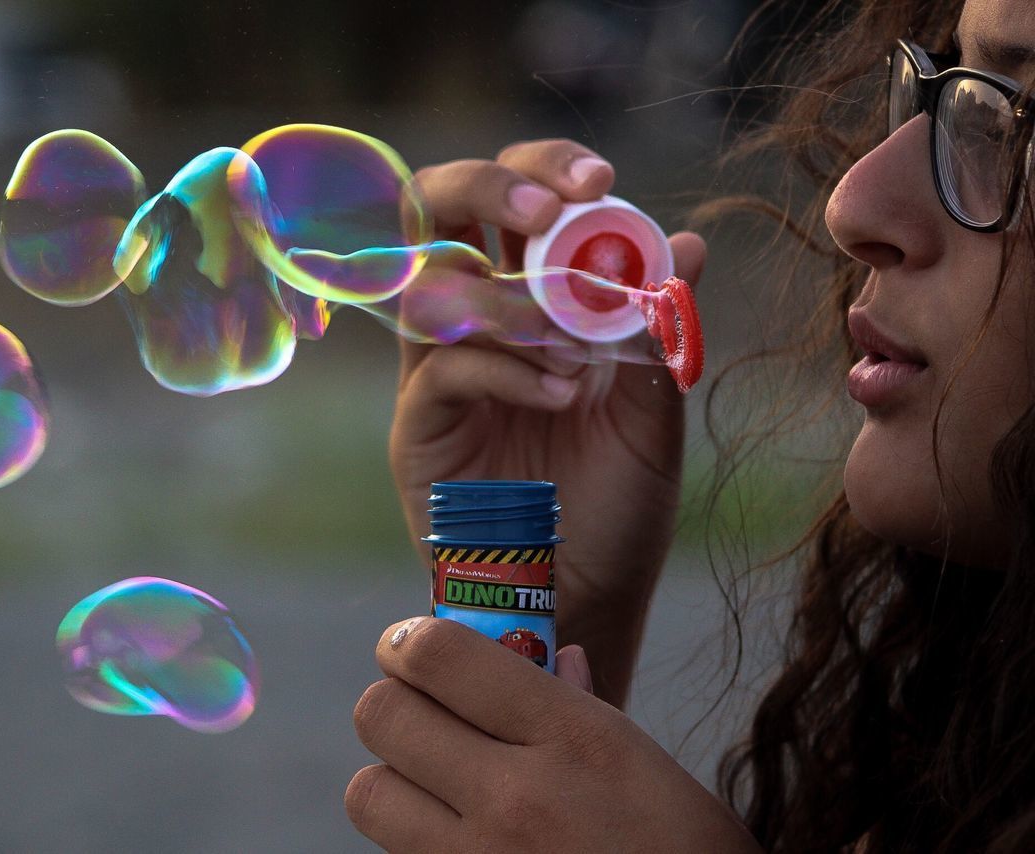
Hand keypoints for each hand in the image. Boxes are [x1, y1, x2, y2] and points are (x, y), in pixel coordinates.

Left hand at [346, 618, 760, 853]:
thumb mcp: (647, 765)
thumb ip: (583, 706)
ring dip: (392, 780)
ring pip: (368, 792)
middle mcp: (516, 796)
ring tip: (431, 785)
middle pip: (381, 715)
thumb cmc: (686, 850)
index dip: (407, 642)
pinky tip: (456, 838)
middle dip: (394, 703)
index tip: (410, 648)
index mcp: (572, 738)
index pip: (438, 656)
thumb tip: (553, 654)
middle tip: (421, 713)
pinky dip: (413, 840)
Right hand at [390, 139, 706, 702]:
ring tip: (576, 345)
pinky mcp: (419, 426)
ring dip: (509, 298)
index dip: (543, 170)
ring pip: (433, 285)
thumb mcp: (652, 410)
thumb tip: (687, 243)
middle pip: (436, 210)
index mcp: (533, 302)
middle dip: (490, 188)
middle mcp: (475, 323)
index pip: (514, 204)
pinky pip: (443, 368)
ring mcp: (438, 372)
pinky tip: (561, 393)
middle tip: (550, 212)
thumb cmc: (617, 504)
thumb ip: (658, 331)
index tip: (598, 180)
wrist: (585, 596)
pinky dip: (506, 367)